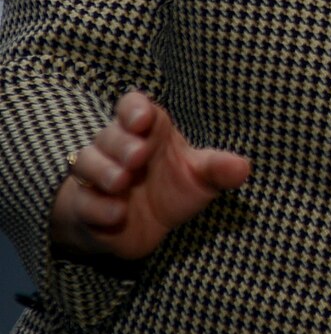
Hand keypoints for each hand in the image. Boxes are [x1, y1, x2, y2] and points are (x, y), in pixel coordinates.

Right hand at [50, 92, 250, 262]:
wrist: (139, 226)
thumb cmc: (171, 188)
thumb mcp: (199, 179)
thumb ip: (218, 170)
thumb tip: (243, 169)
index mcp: (146, 131)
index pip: (132, 106)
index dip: (134, 109)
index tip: (144, 119)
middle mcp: (117, 148)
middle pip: (109, 134)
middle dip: (121, 144)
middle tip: (138, 157)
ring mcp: (97, 176)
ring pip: (87, 162)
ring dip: (104, 171)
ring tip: (122, 182)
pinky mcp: (85, 207)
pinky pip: (83, 201)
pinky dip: (97, 207)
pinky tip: (117, 213)